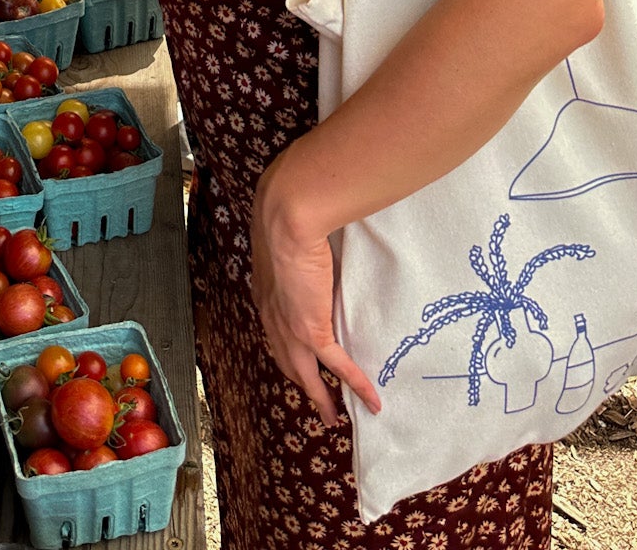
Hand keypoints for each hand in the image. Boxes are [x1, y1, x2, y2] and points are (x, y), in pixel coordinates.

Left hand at [250, 162, 380, 426]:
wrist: (285, 219)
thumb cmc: (285, 218)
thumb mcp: (285, 241)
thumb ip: (295, 250)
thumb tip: (310, 242)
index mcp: (265, 297)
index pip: (276, 333)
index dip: (288, 351)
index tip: (299, 362)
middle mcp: (272, 319)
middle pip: (287, 363)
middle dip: (302, 385)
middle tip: (317, 404)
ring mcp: (290, 329)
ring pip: (306, 375)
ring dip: (320, 398)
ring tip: (333, 417)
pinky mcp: (313, 331)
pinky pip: (339, 366)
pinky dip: (357, 384)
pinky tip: (371, 400)